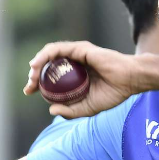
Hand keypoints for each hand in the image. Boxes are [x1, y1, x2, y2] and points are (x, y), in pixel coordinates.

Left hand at [24, 41, 138, 117]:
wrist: (129, 81)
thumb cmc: (113, 93)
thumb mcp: (88, 108)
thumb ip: (70, 111)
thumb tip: (51, 109)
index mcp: (76, 75)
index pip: (52, 77)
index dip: (38, 83)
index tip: (29, 92)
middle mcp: (75, 62)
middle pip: (49, 65)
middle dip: (35, 74)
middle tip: (29, 87)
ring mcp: (77, 54)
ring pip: (50, 55)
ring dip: (37, 64)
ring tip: (31, 76)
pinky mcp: (80, 48)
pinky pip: (58, 49)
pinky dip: (45, 55)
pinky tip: (37, 64)